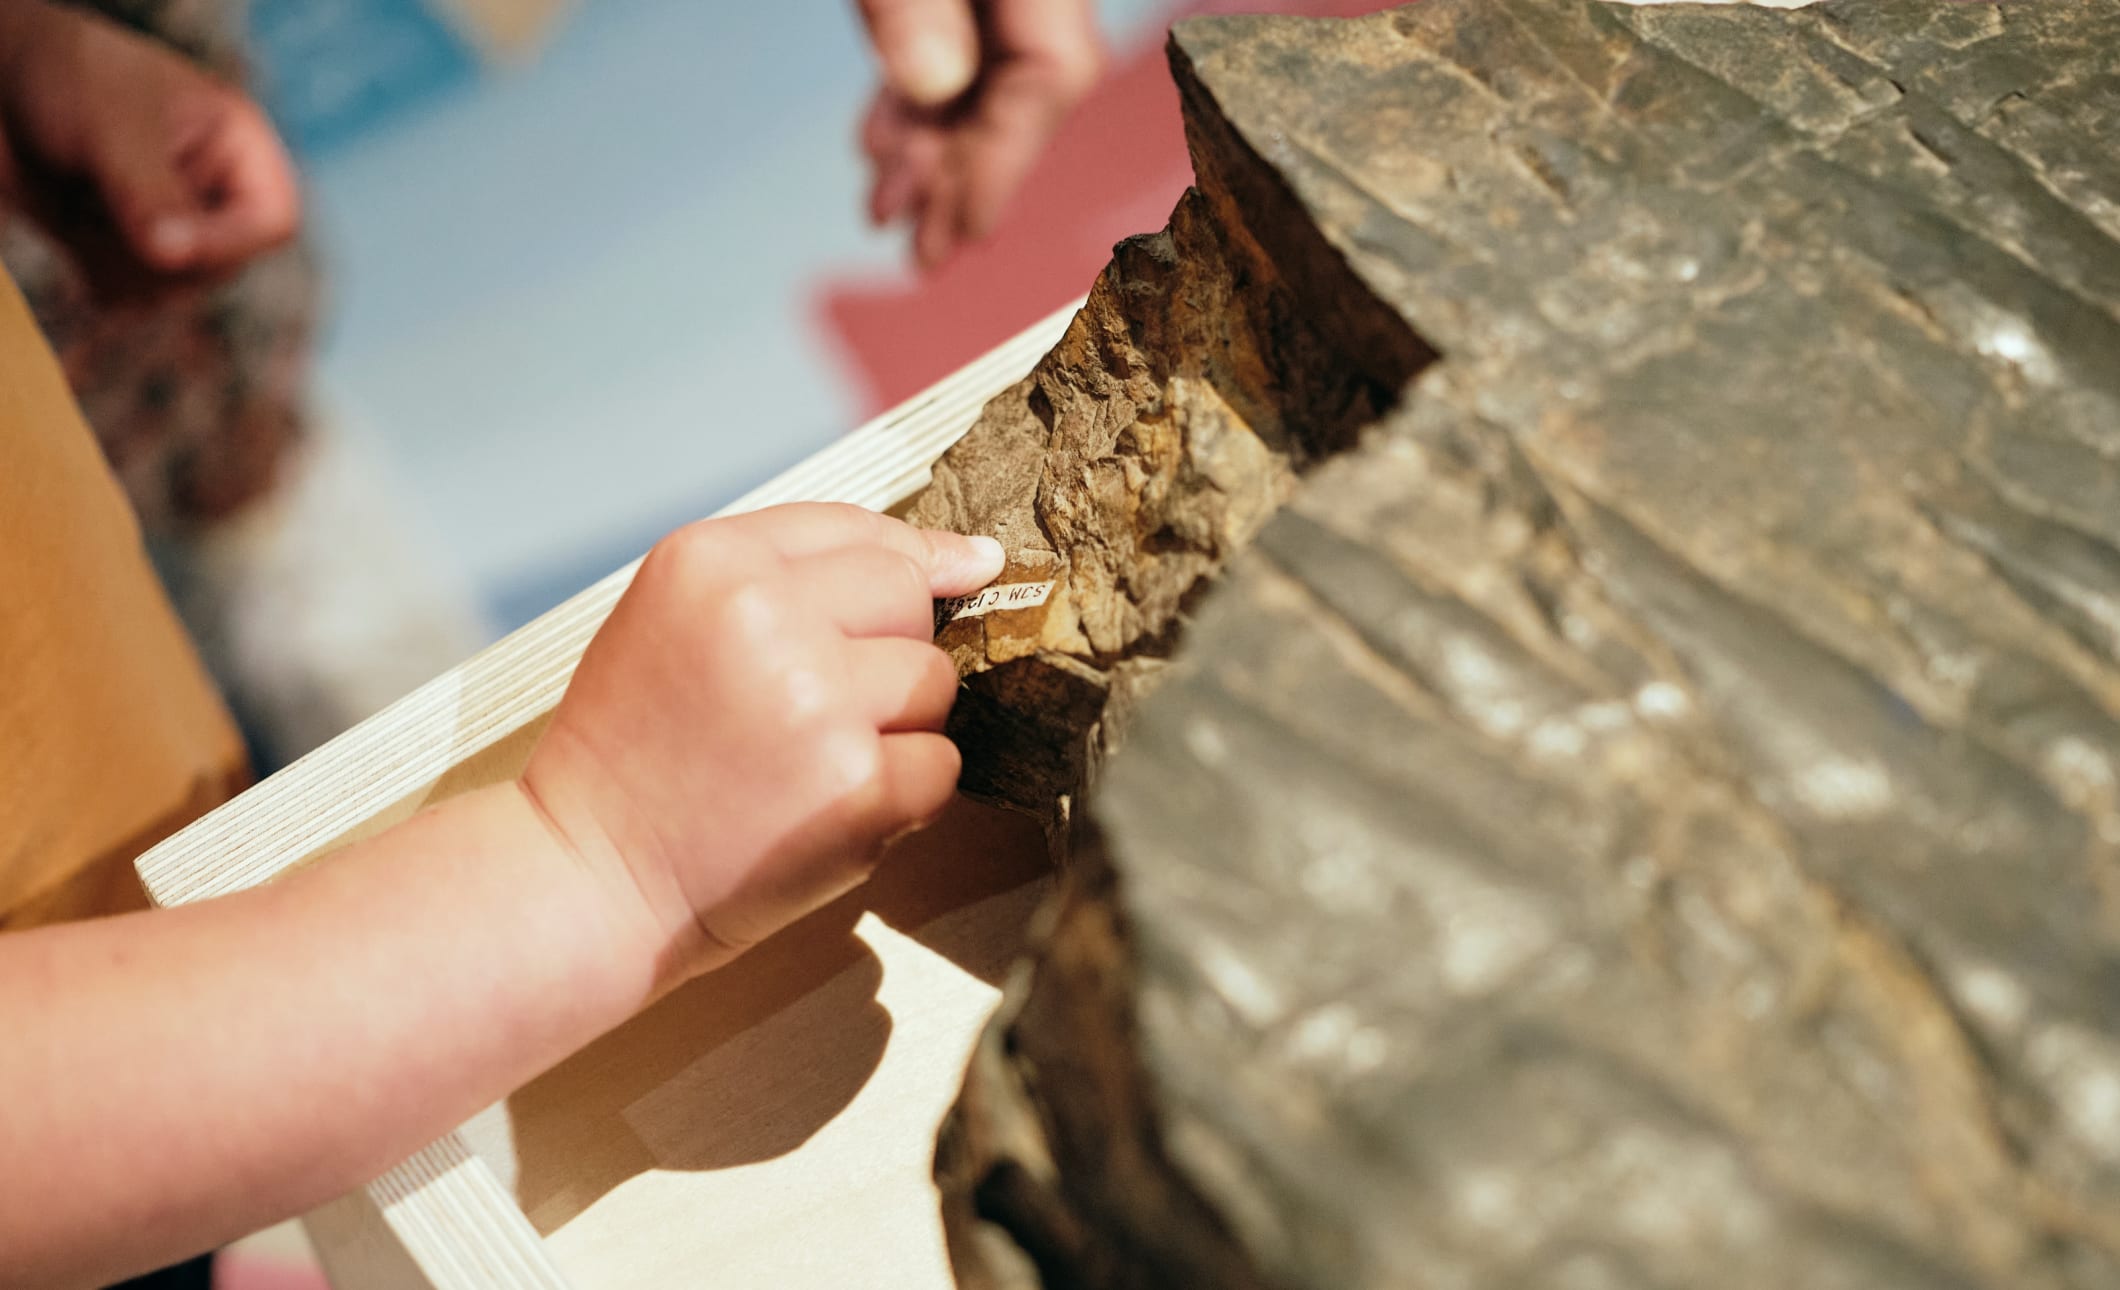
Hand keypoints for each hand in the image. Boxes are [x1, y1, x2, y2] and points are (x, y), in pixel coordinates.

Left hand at [0, 0, 298, 297]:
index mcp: (239, 147)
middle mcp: (217, 192)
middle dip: (154, 251)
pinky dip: (96, 277)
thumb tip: (173, 258)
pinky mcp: (129, 253)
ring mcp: (175, 227)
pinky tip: (70, 225)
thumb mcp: (112, 127)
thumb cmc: (64, 76)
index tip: (163, 245)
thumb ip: (148, 192)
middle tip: (98, 199)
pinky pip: (131, 301)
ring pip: (172, 291)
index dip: (228, 244)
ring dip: (116, 261)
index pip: (273, 221)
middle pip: (220, 267)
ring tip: (77, 201)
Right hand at [521, 504, 1004, 983]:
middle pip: (909, 598)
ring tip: (810, 762)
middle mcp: (764, 616)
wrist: (590, 878)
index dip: (914, 558)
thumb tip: (969, 559)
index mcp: (712, 561)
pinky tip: (827, 808)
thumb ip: (792, 576)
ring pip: (934, 682)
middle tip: (818, 709)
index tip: (959, 570)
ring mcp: (816, 700)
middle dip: (889, 650)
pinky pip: (940, 765)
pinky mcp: (857, 784)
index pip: (860, 531)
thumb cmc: (634, 756)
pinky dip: (903, 796)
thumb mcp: (674, 619)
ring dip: (897, 726)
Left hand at [856, 0, 1100, 269]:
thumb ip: (916, 8)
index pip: (1056, 76)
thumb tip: (934, 84)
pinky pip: (948, 57)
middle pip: (1020, 97)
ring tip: (885, 213)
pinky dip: (913, 107)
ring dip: (930, 156)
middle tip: (925, 255)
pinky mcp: (962, 1)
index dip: (1010, 162)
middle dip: (964, 180)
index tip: (972, 229)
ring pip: (977, 87)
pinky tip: (880, 148)